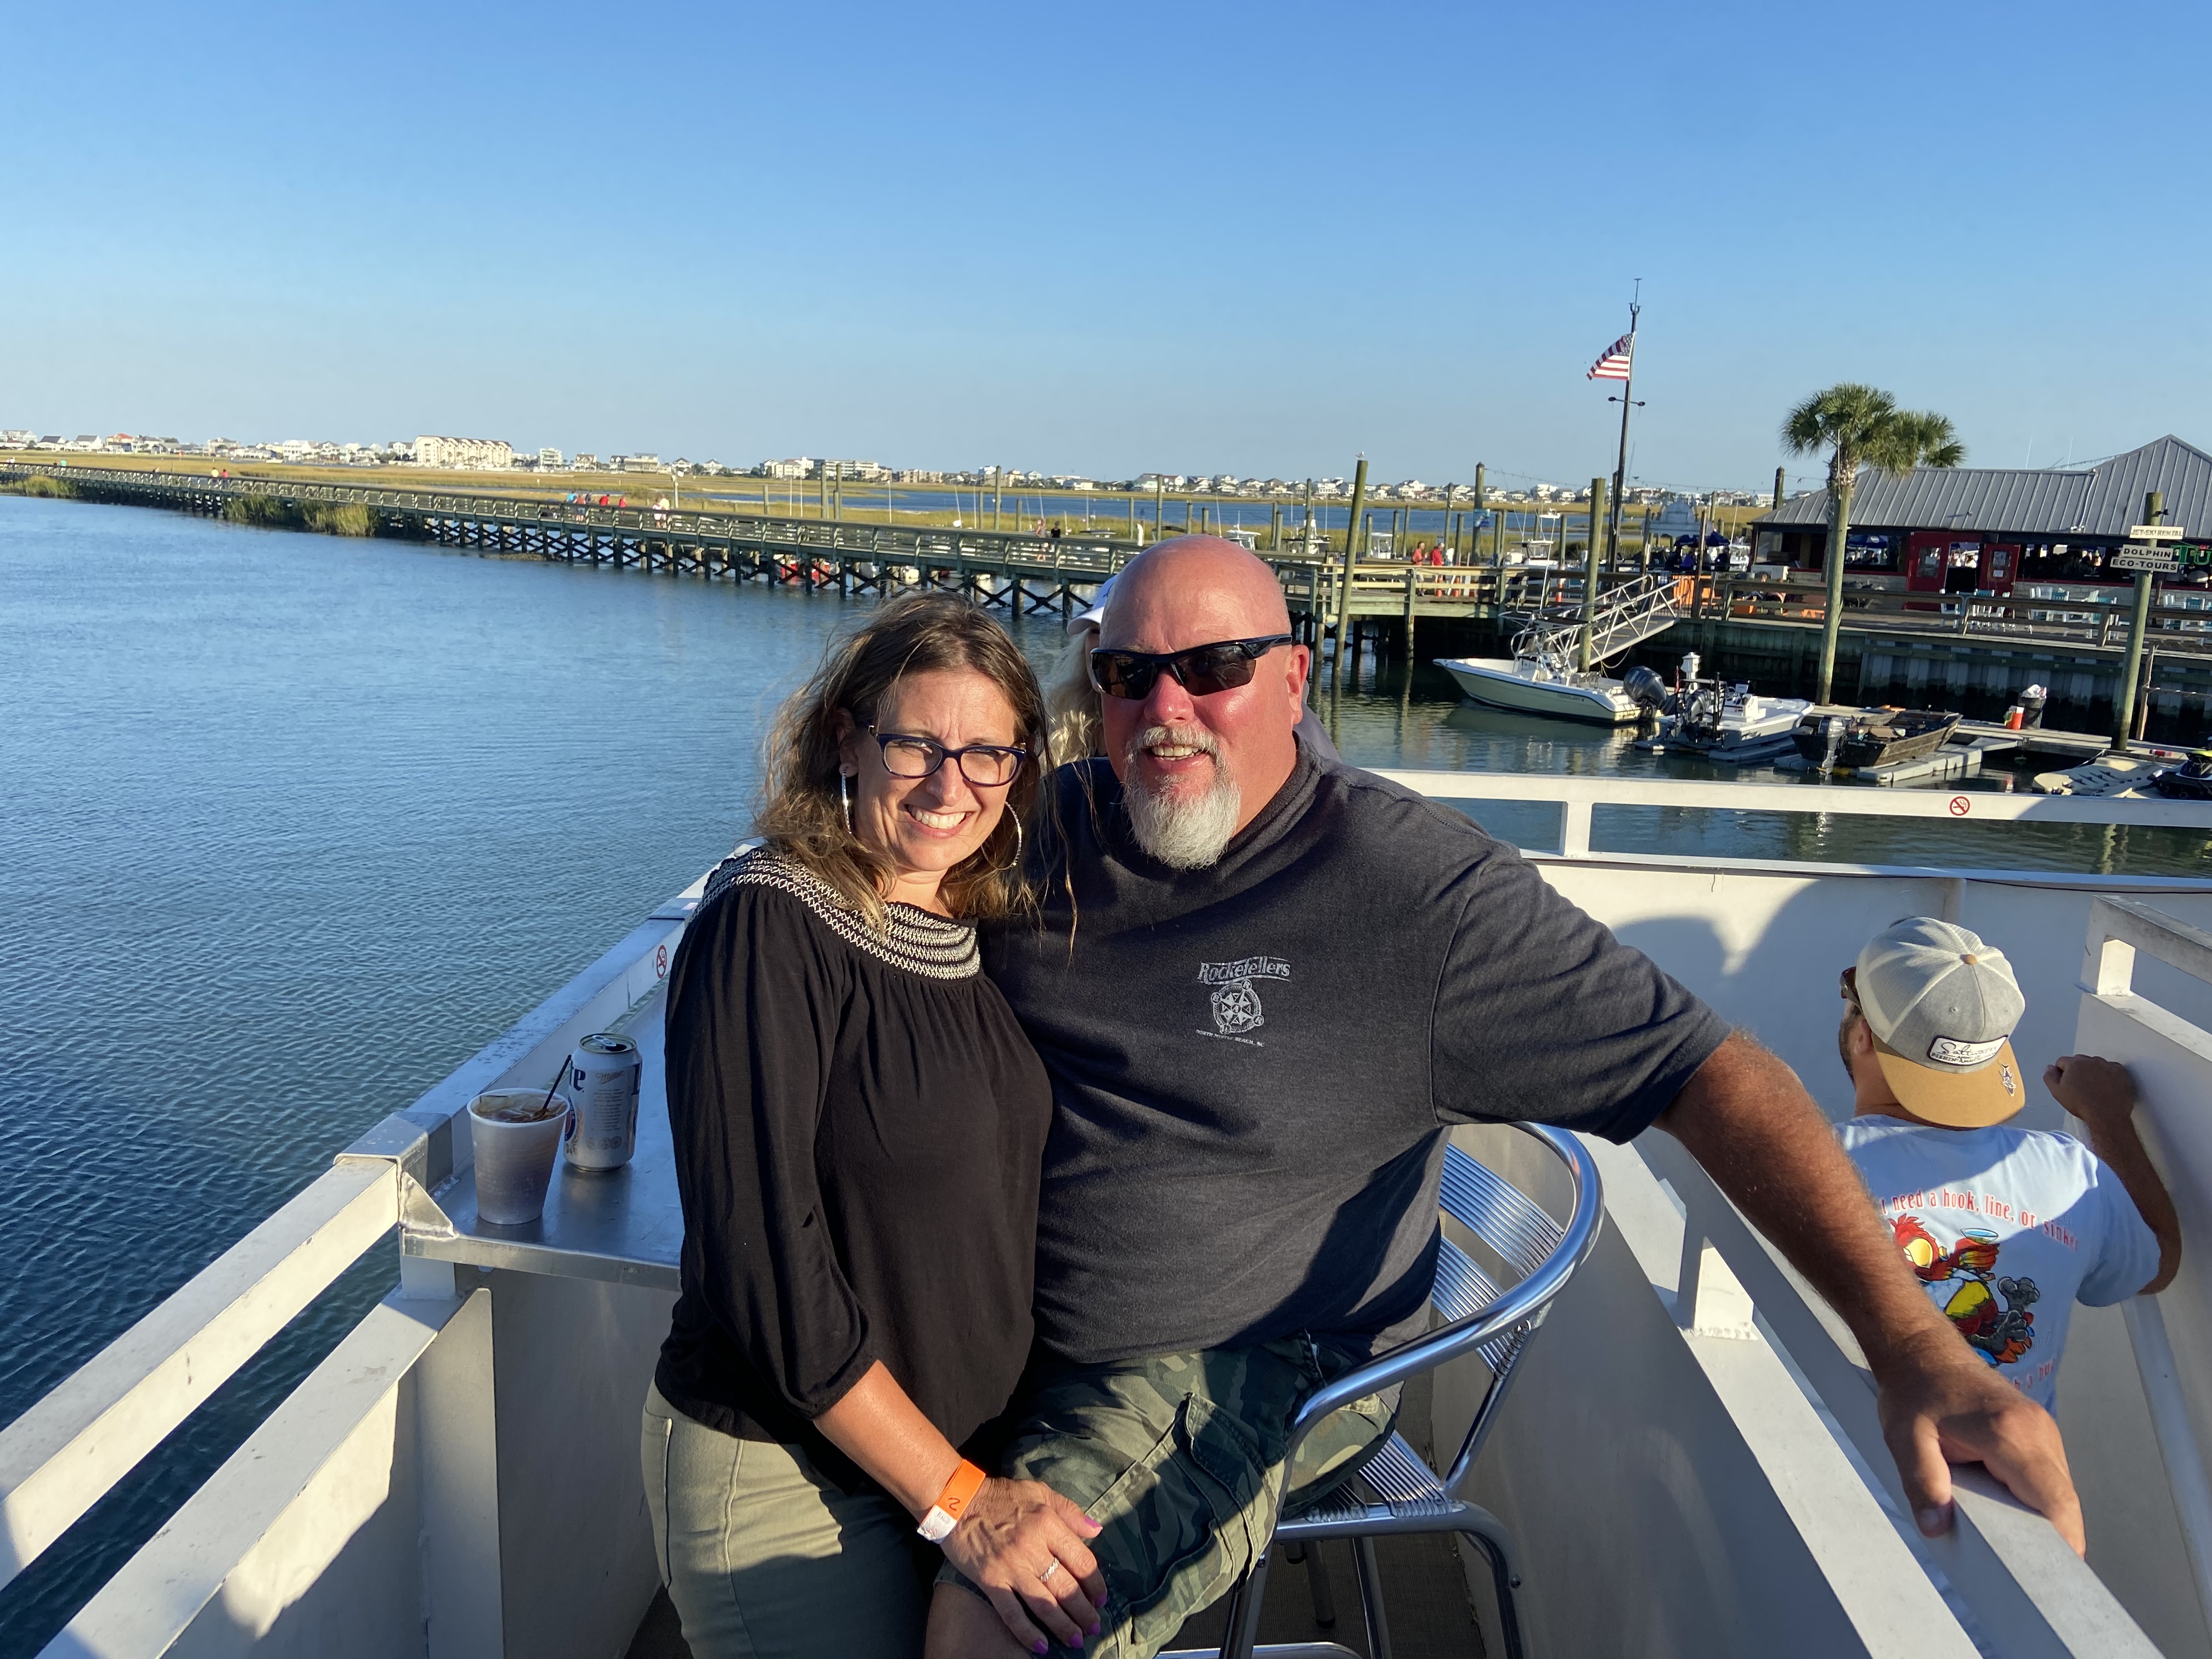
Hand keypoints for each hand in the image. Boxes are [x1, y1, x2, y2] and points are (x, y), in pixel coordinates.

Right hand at [938, 1477, 1107, 1652]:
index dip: (1095, 1584)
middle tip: (1094, 1627)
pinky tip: (1041, 1646)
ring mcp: (1011, 1567)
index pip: (1081, 1561)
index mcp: (1048, 1524)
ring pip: (1044, 1604)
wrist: (957, 1501)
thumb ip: (1069, 1511)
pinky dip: (1027, 1632)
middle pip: (1066, 1587)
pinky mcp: (990, 1581)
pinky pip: (1012, 1612)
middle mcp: (1032, 1548)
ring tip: (1076, 1640)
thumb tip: (1096, 1530)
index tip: (1101, 1599)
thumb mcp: (1039, 1492)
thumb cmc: (1001, 1496)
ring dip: (1063, 1626)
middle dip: (1083, 1611)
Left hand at [1874, 1327, 2084, 1554]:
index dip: (2059, 1542)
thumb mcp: (1904, 1436)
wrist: (1922, 1349)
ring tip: (2015, 1551)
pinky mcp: (2039, 1433)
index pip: (2053, 1500)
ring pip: (2060, 1492)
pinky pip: (2049, 1478)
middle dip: (2052, 1540)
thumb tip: (1937, 1528)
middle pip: (2063, 1501)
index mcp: (2010, 1432)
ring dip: (2043, 1521)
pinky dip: (2037, 1502)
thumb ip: (1922, 1481)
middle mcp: (2038, 1431)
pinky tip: (2011, 1519)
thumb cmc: (1913, 1390)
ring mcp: (2044, 1430)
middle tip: (2026, 1575)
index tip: (2051, 1578)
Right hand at [2045, 1055, 2135, 1134]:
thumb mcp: (2057, 1092)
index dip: (2062, 1073)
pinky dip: (2108, 1074)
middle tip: (2080, 1087)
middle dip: (2078, 1071)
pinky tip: (2106, 1086)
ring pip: (2095, 1064)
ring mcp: (2107, 1065)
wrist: (2106, 1116)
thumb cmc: (2082, 1105)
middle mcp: (2091, 1060)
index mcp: (2074, 1063)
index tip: (2067, 1084)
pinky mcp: (2120, 1072)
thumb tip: (2050, 1068)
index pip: (2062, 1062)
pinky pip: (2111, 1068)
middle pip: (2079, 1061)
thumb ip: (2050, 1077)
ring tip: (2094, 1088)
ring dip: (2093, 1072)